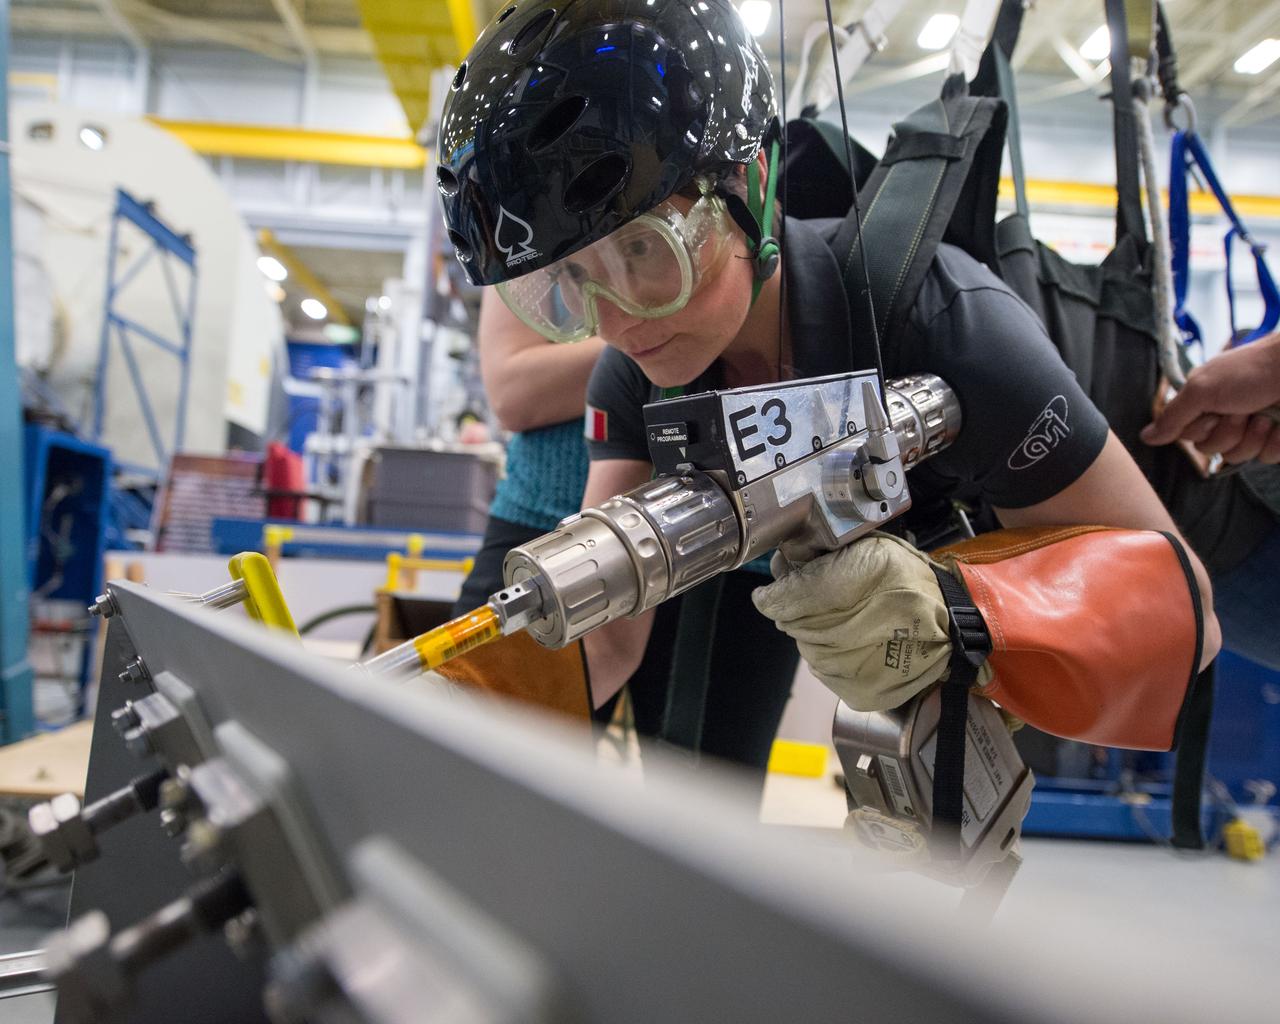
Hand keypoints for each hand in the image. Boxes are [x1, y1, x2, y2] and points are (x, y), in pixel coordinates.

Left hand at [752, 533, 958, 711]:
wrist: (953, 626)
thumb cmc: (911, 582)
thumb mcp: (870, 548)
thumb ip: (822, 555)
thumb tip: (782, 565)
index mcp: (849, 587)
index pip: (781, 600)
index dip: (774, 594)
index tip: (774, 591)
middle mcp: (847, 632)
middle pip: (790, 623)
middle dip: (798, 608)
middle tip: (823, 598)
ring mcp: (851, 668)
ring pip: (805, 646)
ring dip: (815, 632)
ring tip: (847, 620)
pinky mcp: (858, 692)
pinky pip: (822, 670)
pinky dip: (831, 655)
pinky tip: (855, 642)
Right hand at [1140, 332, 1279, 464]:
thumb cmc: (1252, 370)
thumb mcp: (1202, 390)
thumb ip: (1173, 417)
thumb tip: (1145, 437)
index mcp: (1206, 403)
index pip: (1188, 436)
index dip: (1200, 429)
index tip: (1213, 409)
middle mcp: (1227, 416)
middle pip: (1211, 450)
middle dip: (1228, 433)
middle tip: (1242, 409)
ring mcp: (1254, 428)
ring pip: (1239, 457)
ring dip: (1253, 436)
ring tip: (1266, 414)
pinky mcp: (1277, 438)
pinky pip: (1268, 457)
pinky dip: (1275, 440)